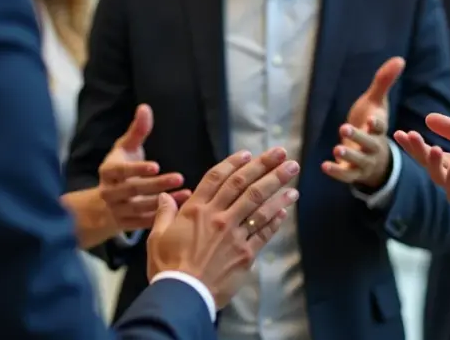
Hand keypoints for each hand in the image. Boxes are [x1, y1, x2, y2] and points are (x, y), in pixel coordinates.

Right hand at [98, 104, 190, 230]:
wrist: (104, 202)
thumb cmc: (120, 167)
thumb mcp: (125, 148)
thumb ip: (137, 130)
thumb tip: (145, 107)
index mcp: (108, 172)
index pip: (121, 171)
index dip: (138, 169)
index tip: (156, 165)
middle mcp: (109, 192)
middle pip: (133, 190)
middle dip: (156, 184)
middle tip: (179, 177)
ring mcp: (117, 210)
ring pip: (141, 208)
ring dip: (165, 201)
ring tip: (187, 193)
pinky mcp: (126, 225)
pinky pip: (145, 222)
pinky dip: (163, 217)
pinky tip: (182, 209)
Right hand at [147, 147, 299, 308]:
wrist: (182, 295)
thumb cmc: (167, 267)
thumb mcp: (157, 237)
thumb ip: (164, 213)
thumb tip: (165, 195)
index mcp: (196, 210)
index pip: (217, 178)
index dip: (234, 163)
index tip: (249, 153)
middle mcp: (217, 217)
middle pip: (244, 185)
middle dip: (265, 166)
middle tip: (282, 153)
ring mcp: (233, 235)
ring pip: (259, 205)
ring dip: (278, 187)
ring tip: (292, 173)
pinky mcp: (245, 254)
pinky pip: (263, 233)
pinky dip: (275, 219)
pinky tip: (285, 209)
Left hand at [322, 57, 402, 188]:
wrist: (374, 156)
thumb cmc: (372, 123)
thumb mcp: (376, 103)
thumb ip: (384, 82)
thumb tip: (400, 59)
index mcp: (379, 129)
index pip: (380, 127)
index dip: (376, 123)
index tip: (371, 119)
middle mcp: (374, 147)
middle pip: (369, 143)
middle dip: (358, 137)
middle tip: (344, 128)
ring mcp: (364, 162)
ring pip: (359, 160)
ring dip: (348, 155)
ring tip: (337, 148)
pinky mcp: (353, 173)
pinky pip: (347, 175)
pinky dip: (337, 172)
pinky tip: (325, 166)